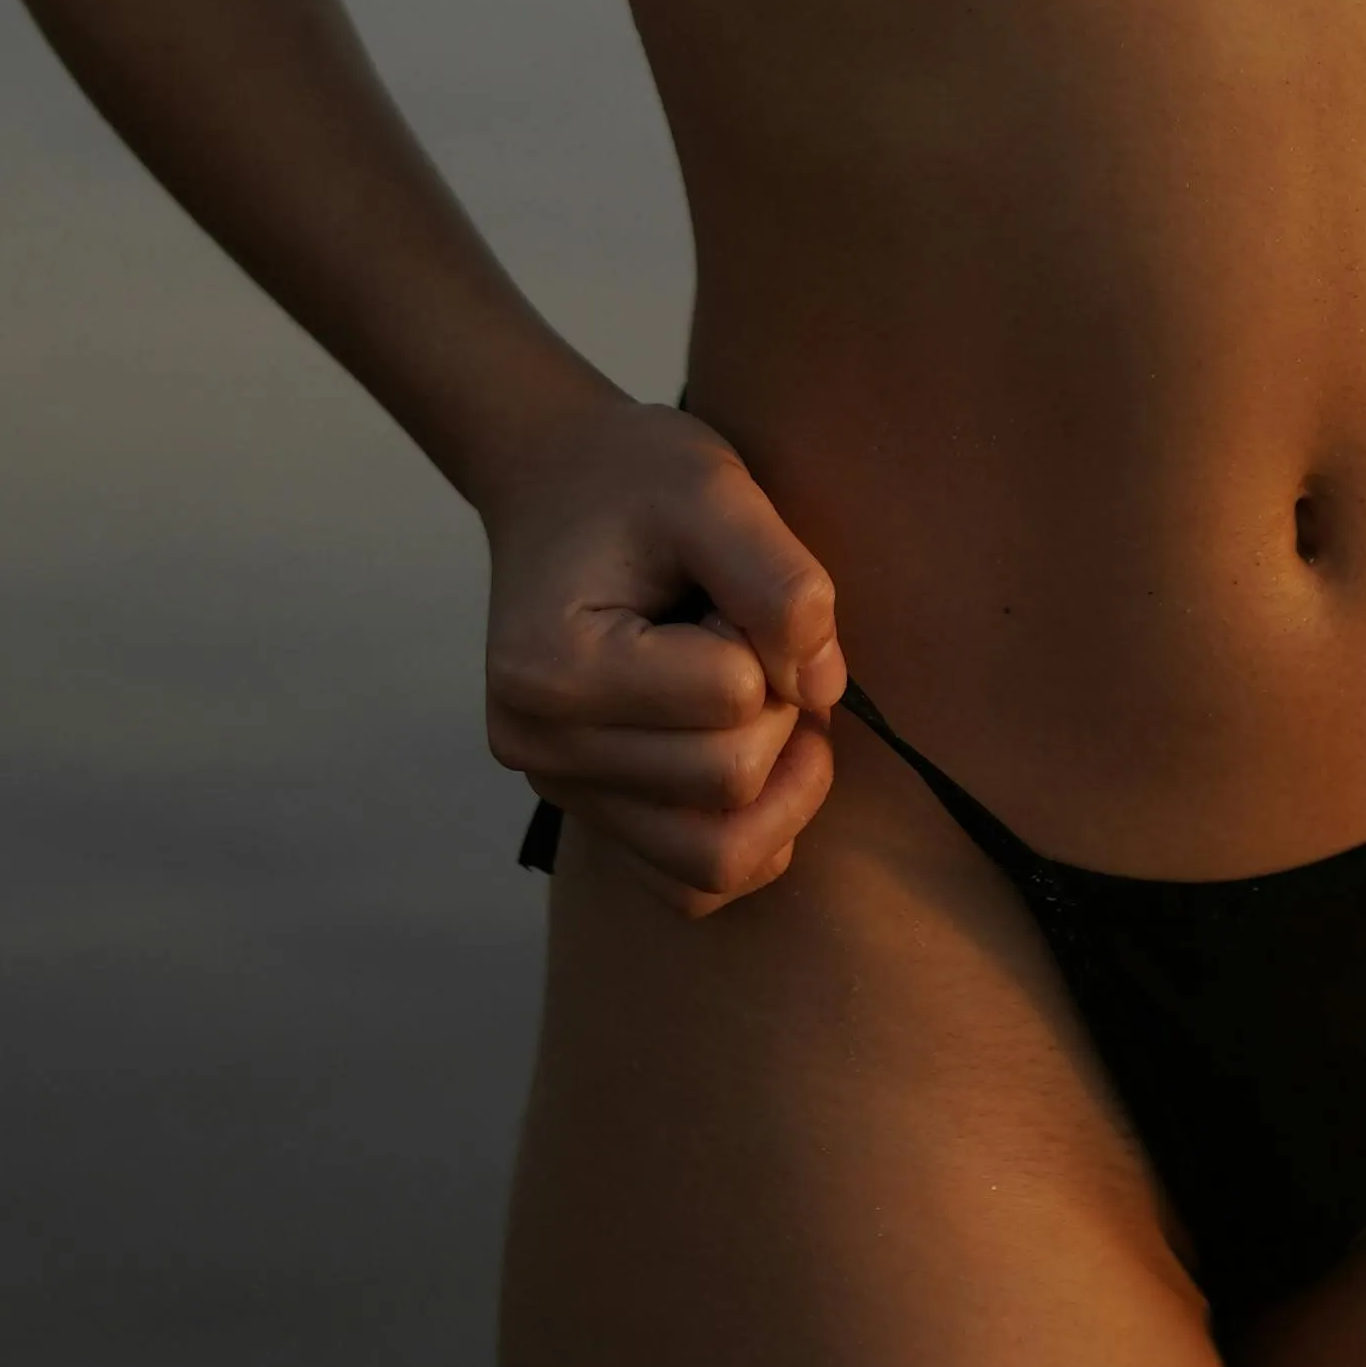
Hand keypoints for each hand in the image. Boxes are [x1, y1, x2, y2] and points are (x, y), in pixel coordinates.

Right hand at [483, 390, 846, 911]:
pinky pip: (694, 886)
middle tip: (741, 631)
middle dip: (774, 706)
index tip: (729, 585)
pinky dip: (750, 836)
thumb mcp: (713, 487)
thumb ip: (777, 579)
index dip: (768, 639)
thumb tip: (825, 688)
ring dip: (777, 785)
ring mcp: (563, 793)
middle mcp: (541, 749)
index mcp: (551, 668)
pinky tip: (759, 755)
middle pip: (728, 785)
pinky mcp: (596, 820)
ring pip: (718, 861)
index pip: (731, 701)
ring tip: (766, 698)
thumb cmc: (633, 480)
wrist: (560, 489)